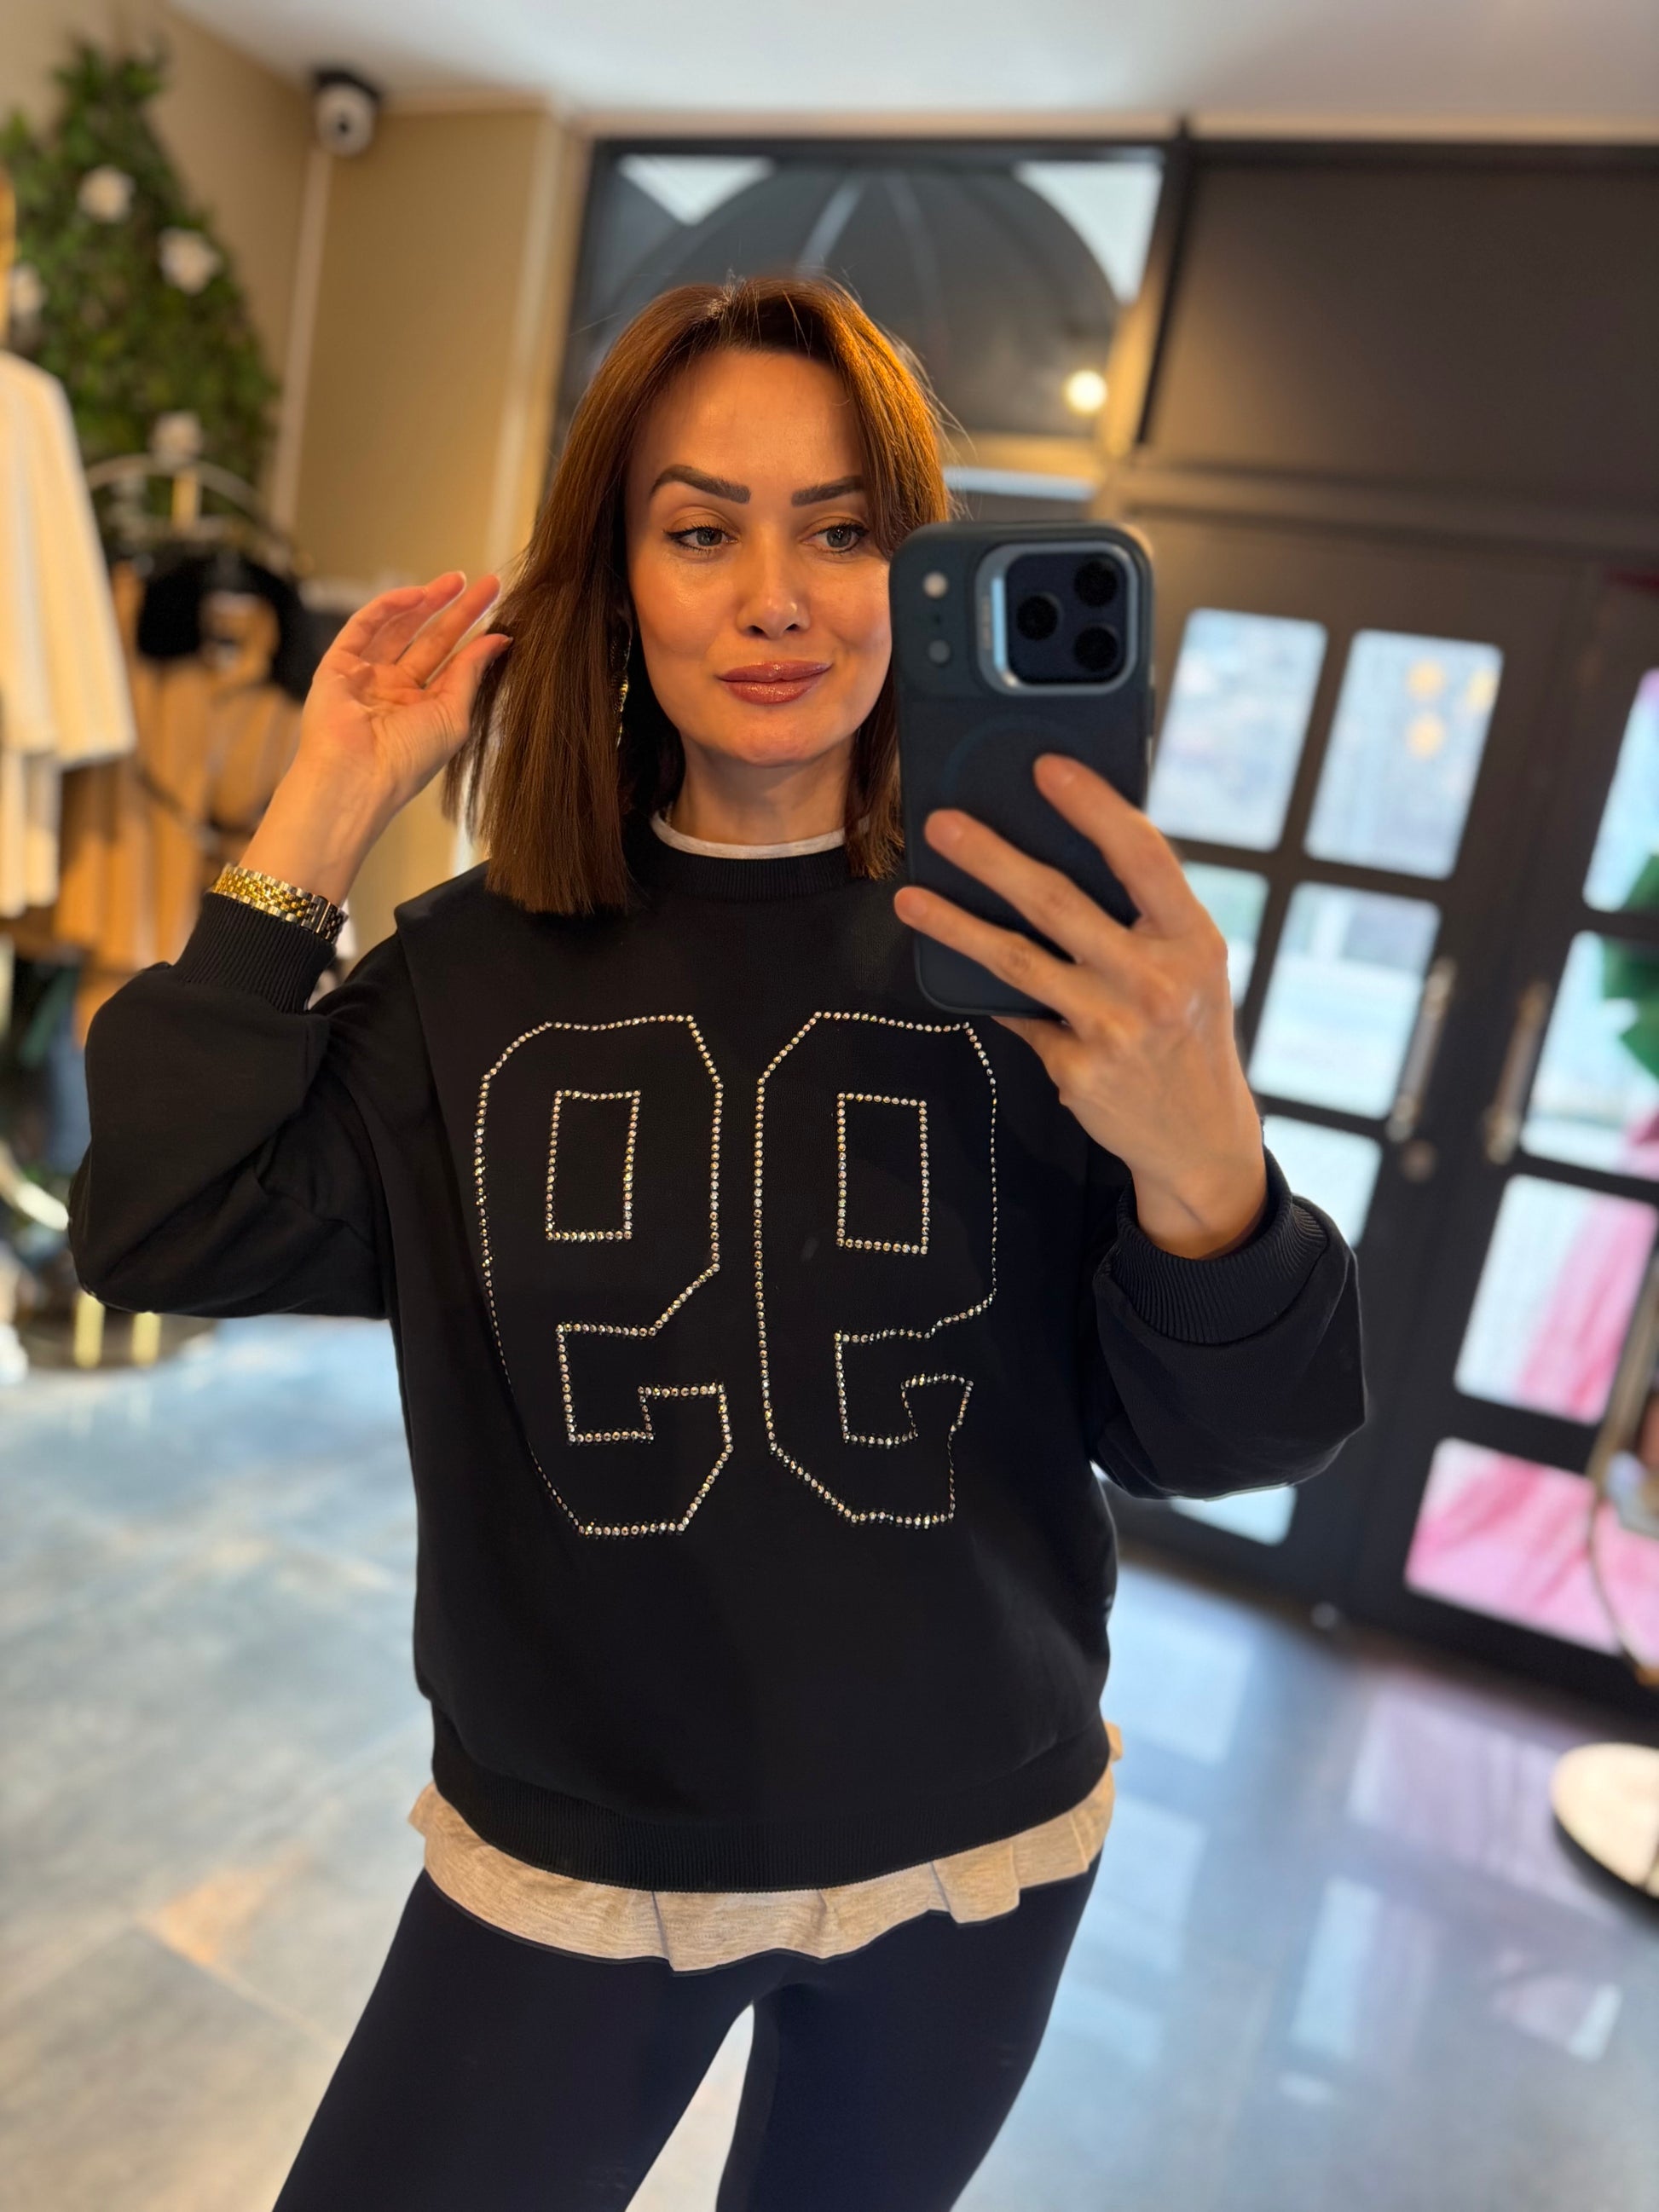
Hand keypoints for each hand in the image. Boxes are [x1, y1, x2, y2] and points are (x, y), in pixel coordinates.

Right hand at [241, 573, 509, 906]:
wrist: (357, 778)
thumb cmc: (407, 760)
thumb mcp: (453, 715)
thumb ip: (471, 674)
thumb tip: (498, 640)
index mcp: (421, 709)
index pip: (451, 662)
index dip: (474, 634)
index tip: (500, 608)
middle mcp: (392, 691)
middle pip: (429, 639)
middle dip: (456, 611)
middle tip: (485, 584)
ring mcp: (364, 676)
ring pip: (398, 627)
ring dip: (426, 601)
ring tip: (457, 580)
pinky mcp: (337, 665)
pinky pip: (364, 626)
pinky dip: (389, 607)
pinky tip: (418, 594)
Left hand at [892, 755, 1266, 1259]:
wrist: (1199, 1137)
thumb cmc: (1186, 1030)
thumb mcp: (1192, 967)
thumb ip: (1145, 915)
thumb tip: (1058, 847)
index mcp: (1194, 940)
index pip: (1142, 857)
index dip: (1093, 808)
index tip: (1046, 768)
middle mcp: (1157, 982)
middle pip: (1058, 903)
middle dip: (992, 858)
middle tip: (942, 823)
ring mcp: (1114, 1030)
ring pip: (1017, 961)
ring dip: (956, 925)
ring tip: (910, 898)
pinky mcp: (1076, 1070)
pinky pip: (1016, 1015)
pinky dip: (988, 993)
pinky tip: (954, 968)